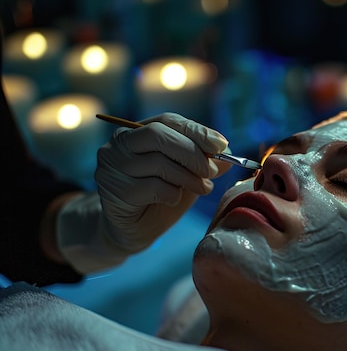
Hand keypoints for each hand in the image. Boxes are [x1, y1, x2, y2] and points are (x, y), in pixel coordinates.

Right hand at [56, 113, 230, 272]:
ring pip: (158, 163)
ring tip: (202, 188)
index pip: (168, 121)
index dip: (197, 131)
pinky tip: (174, 199)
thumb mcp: (187, 174)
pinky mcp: (114, 191)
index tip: (221, 145)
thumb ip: (203, 162)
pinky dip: (172, 194)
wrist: (133, 229)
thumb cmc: (160, 196)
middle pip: (159, 135)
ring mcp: (113, 166)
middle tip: (211, 172)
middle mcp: (120, 144)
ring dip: (188, 178)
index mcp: (137, 131)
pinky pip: (153, 188)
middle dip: (192, 153)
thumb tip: (229, 154)